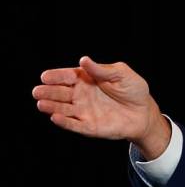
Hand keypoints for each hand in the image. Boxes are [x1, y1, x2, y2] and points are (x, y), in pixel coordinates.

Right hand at [32, 56, 170, 159]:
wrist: (144, 112)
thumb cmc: (133, 90)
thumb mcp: (122, 74)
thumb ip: (103, 70)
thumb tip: (84, 60)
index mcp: (86, 79)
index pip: (67, 76)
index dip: (56, 76)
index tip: (45, 76)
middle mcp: (81, 95)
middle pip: (60, 93)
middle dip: (48, 91)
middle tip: (38, 91)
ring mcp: (83, 111)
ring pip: (62, 109)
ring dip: (51, 107)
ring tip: (41, 103)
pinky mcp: (88, 126)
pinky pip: (73, 124)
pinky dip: (64, 122)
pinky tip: (55, 117)